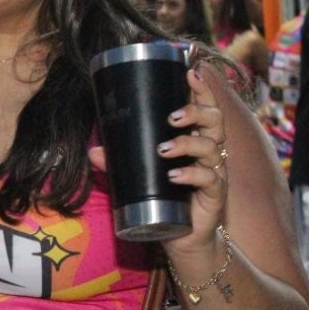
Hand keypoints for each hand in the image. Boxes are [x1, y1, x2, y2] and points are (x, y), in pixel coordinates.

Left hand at [87, 62, 226, 255]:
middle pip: (214, 121)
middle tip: (171, 117)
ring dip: (187, 143)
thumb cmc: (163, 198)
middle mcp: (208, 152)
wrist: (180, 237)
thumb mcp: (138, 176)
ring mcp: (214, 172)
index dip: (201, 89)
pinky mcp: (215, 195)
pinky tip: (174, 175)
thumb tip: (94, 150)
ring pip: (212, 147)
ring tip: (164, 149)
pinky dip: (191, 174)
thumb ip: (119, 162)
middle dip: (195, 112)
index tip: (189, 72)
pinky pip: (209, 179)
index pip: (204, 108)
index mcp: (194, 139)